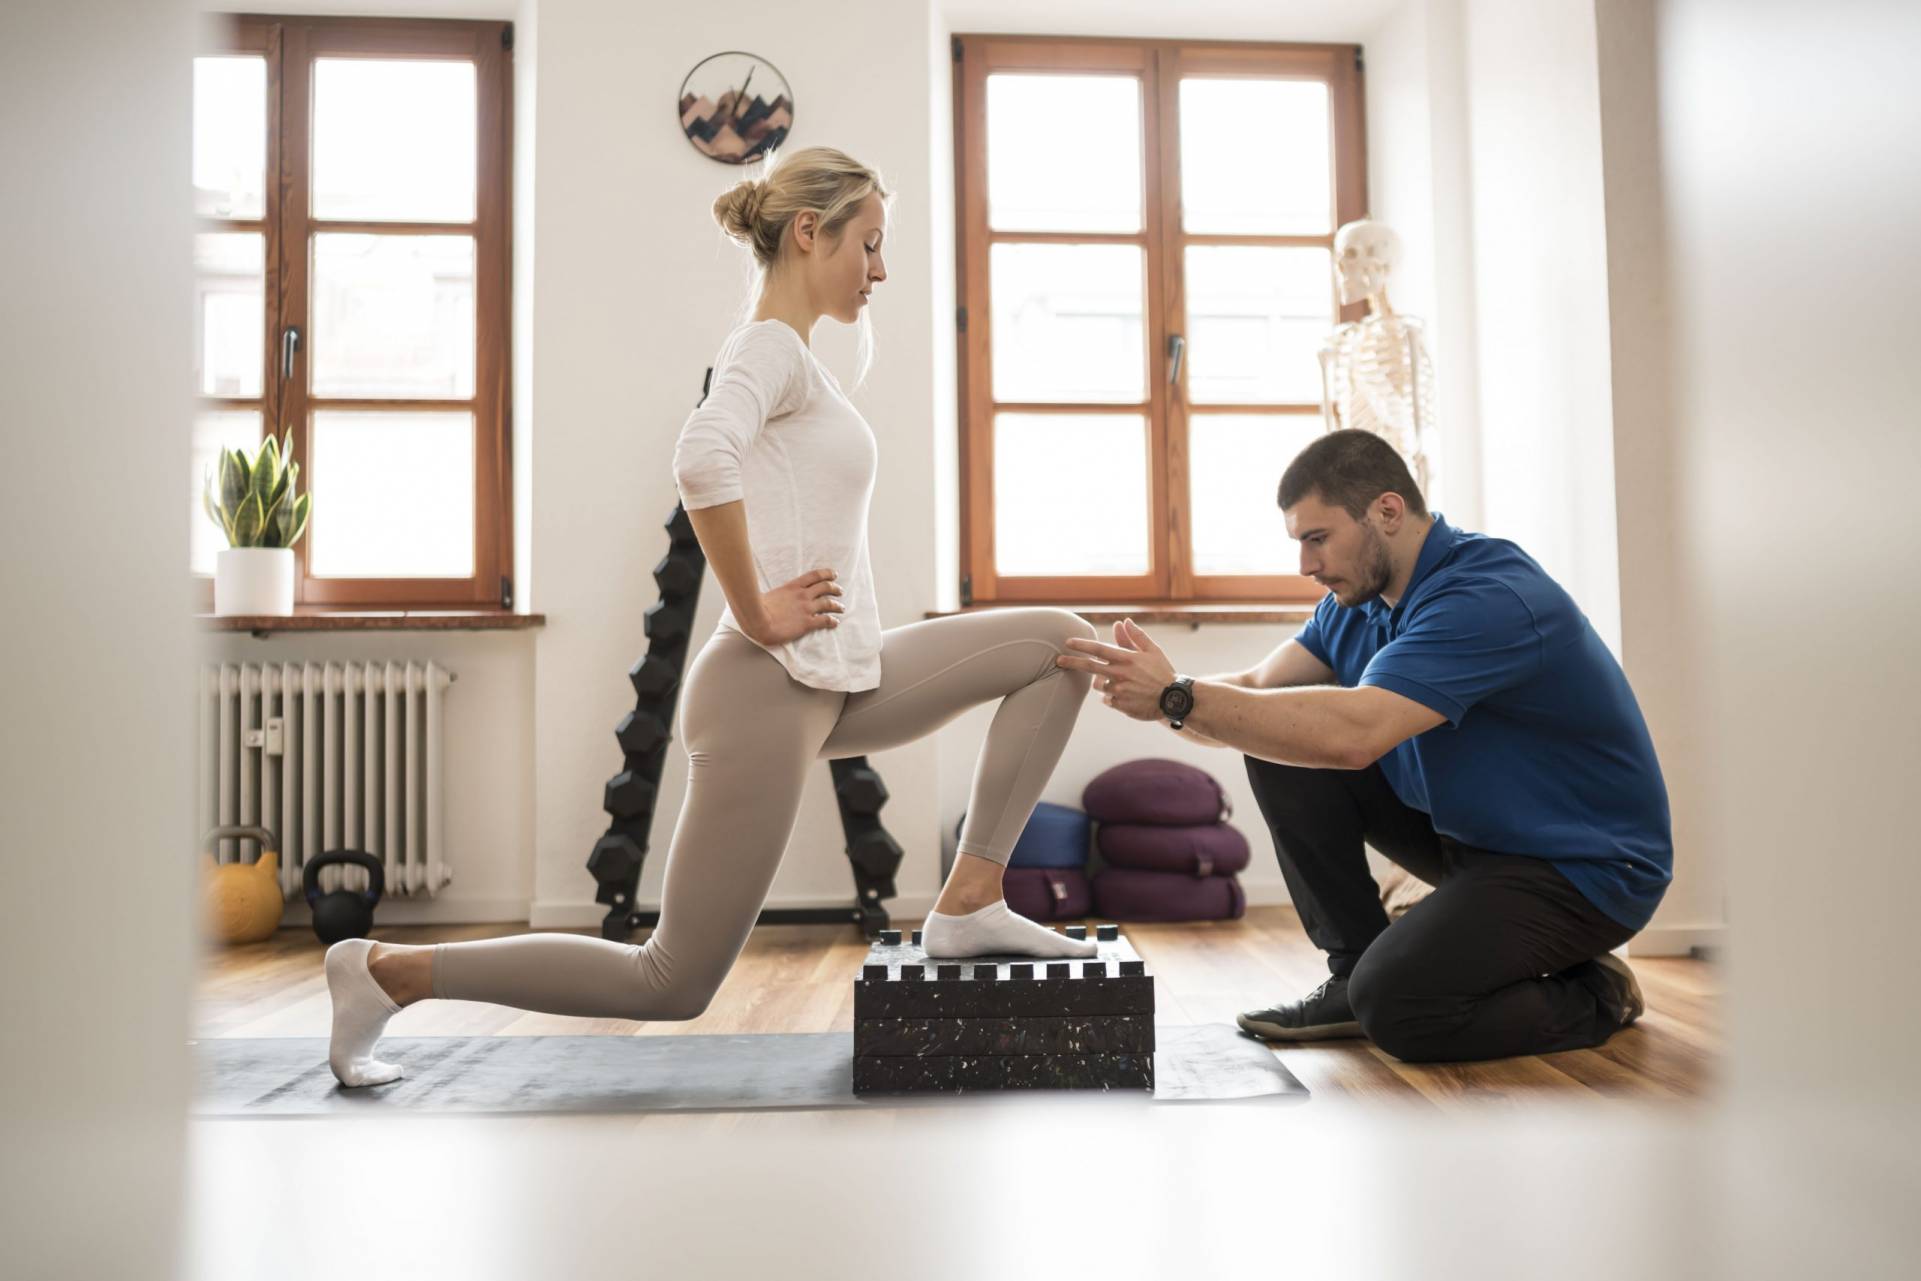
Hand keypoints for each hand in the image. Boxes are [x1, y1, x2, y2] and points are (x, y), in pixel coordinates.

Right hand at [748, 568, 843, 645]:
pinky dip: (832, 621)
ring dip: (837, 605)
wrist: (759, 621)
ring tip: (841, 608)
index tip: (833, 574)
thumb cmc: (758, 608)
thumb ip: (778, 594)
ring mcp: (806, 609)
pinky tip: (835, 622)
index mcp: (793, 586)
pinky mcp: (807, 623)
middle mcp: (803, 595)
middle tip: (839, 591)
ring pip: (828, 603)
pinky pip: (824, 620)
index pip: (814, 576)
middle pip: (825, 587)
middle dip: (834, 588)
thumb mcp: (770, 594)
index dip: (826, 574)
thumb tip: (773, 596)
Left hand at [1056, 618, 1177, 721]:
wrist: (1174, 699)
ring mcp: (1119, 691)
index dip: (1081, 645)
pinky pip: (1108, 700)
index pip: (1099, 649)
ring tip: (1121, 683)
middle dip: (1071, 663)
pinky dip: (1112, 697)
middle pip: (1089, 667)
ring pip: (1099, 685)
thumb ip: (1136, 636)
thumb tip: (1123, 621)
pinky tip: (1126, 695)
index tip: (1067, 642)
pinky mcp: (1120, 705)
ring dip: (1103, 682)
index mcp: (1127, 659)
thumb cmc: (1163, 672)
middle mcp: (1120, 674)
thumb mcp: (1153, 651)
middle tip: (1058, 661)